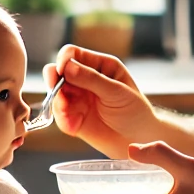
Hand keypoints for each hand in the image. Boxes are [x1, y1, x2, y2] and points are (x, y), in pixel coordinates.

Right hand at [45, 46, 159, 155]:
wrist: (139, 139)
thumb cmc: (135, 111)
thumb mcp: (117, 92)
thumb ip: (92, 79)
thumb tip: (67, 67)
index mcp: (99, 66)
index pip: (73, 54)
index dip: (63, 60)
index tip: (61, 71)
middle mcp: (85, 79)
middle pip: (58, 71)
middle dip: (54, 80)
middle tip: (56, 90)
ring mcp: (78, 98)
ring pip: (55, 93)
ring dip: (57, 101)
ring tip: (67, 111)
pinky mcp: (74, 117)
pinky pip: (59, 115)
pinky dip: (62, 119)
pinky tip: (73, 126)